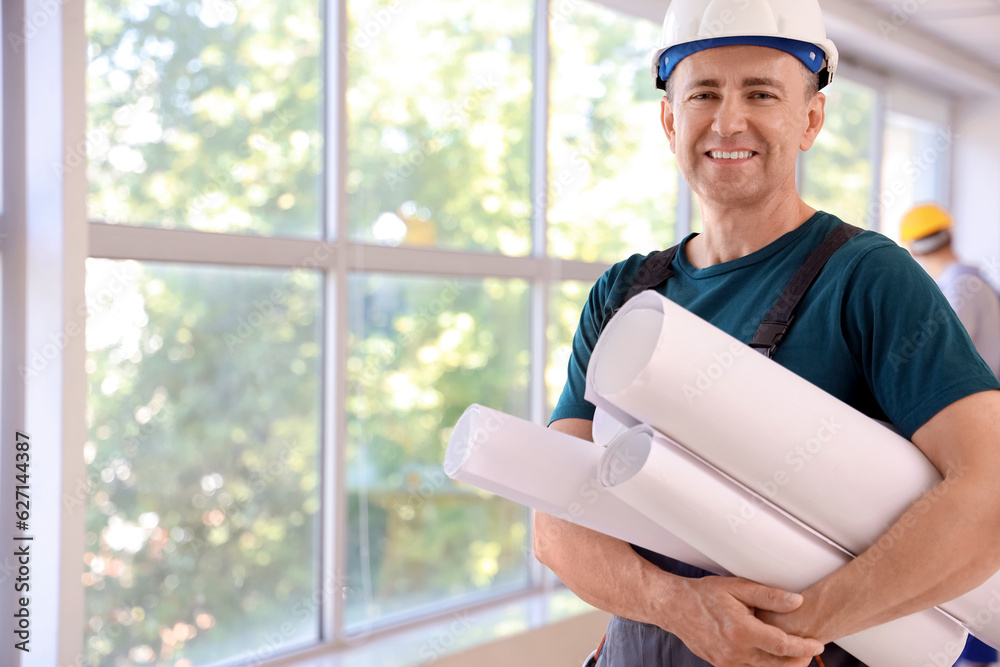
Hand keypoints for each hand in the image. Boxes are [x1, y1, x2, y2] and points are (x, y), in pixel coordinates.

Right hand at [668, 576, 824, 666]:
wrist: (675, 607)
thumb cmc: (704, 595)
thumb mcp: (737, 587)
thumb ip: (769, 595)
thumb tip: (796, 602)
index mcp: (741, 631)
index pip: (782, 646)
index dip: (804, 647)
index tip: (817, 643)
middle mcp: (735, 651)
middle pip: (778, 665)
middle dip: (798, 659)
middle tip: (810, 649)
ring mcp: (727, 662)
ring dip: (782, 664)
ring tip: (794, 652)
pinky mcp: (721, 665)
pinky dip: (764, 665)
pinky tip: (770, 653)